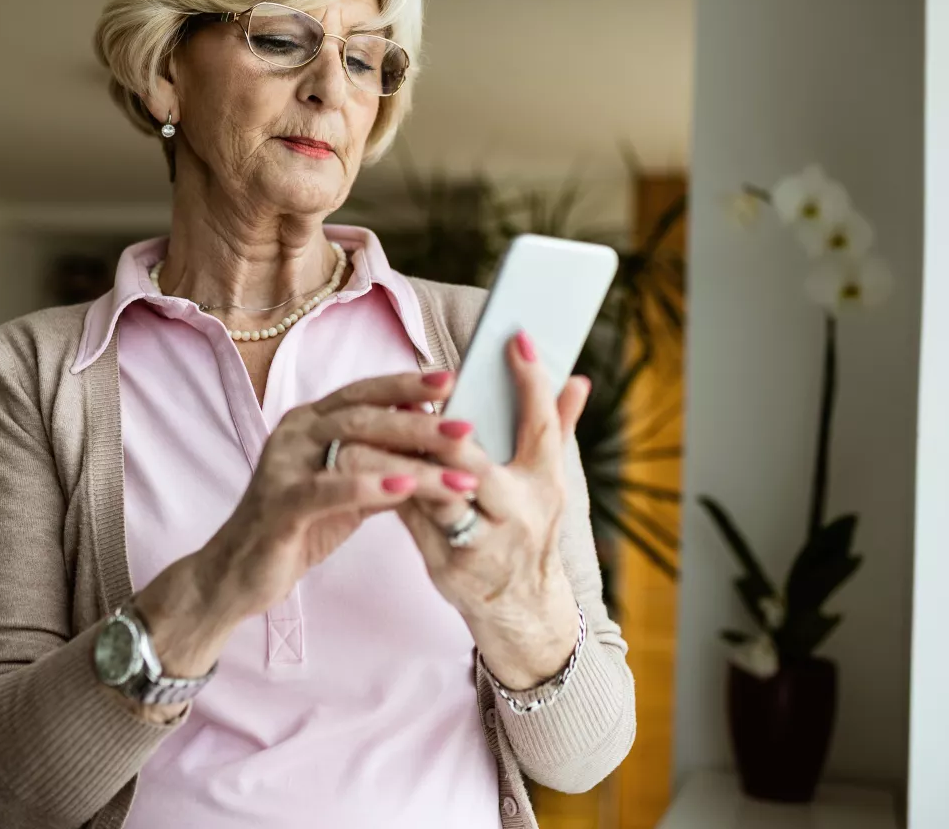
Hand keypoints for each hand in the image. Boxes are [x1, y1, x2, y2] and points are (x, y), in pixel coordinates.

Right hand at [133, 369, 478, 688]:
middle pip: (364, 414)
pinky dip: (370, 485)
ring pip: (353, 447)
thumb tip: (437, 440)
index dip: (406, 385)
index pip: (363, 392)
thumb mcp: (349, 489)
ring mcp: (283, 466)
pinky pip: (328, 489)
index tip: (451, 380)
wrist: (238, 575)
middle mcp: (294, 434)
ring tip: (458, 465)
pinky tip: (408, 487)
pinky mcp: (279, 506)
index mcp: (309, 422)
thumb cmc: (300, 527)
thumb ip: (383, 462)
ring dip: (411, 456)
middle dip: (420, 420)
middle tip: (468, 428)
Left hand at [396, 330, 588, 689]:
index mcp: (546, 485)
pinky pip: (412, 517)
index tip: (517, 338)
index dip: (532, 382)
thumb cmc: (529, 531)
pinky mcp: (448, 564)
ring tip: (375, 425)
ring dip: (402, 458)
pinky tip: (370, 463)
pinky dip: (393, 488)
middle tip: (418, 393)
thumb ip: (557, 428)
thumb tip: (578, 378)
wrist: (520, 610)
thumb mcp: (549, 484)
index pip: (542, 426)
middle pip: (473, 461)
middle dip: (443, 429)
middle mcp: (518, 514)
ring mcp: (482, 543)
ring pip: (433, 490)